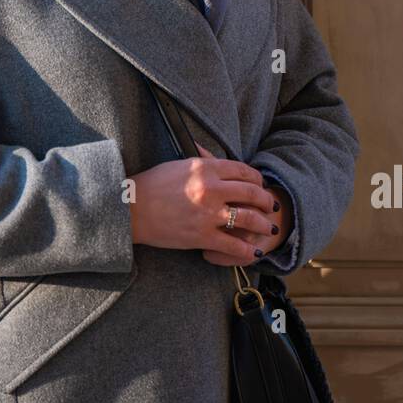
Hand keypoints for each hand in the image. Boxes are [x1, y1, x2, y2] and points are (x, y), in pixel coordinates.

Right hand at [129, 144, 280, 263]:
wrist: (131, 208)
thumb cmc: (150, 184)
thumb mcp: (177, 164)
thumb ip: (200, 160)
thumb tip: (210, 153)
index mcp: (205, 167)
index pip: (242, 170)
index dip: (256, 179)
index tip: (260, 184)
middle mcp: (211, 188)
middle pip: (251, 193)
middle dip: (266, 200)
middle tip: (271, 205)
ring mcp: (208, 213)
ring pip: (248, 218)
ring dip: (263, 224)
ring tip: (268, 228)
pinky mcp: (202, 236)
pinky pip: (233, 244)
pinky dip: (247, 249)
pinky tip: (254, 250)